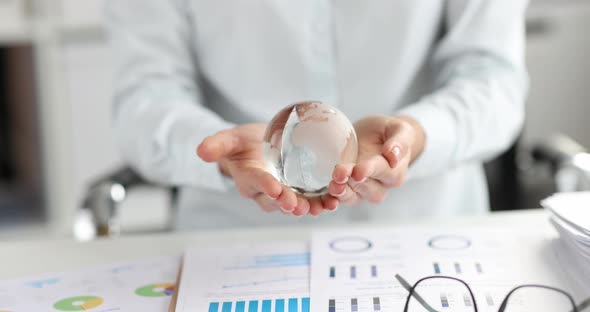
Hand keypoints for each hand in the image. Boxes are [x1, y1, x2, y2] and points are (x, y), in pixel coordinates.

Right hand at [197, 123, 338, 215]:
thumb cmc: (243, 144)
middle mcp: (265, 192)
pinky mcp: (299, 192)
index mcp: (248, 179)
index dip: (264, 186)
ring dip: (308, 207)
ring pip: (295, 204)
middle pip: (277, 201)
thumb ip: (218, 144)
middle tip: (298, 204)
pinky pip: (310, 200)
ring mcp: (283, 195)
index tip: (274, 187)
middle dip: (288, 203)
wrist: (258, 149)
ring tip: (321, 207)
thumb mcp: (231, 138)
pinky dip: (322, 202)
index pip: (255, 184)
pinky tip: (335, 201)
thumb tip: (200, 151)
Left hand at [328, 116, 424, 203]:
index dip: (369, 171)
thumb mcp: (398, 129)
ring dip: (341, 192)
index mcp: (394, 172)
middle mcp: (379, 186)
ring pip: (352, 197)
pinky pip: (338, 199)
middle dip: (352, 182)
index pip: (383, 172)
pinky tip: (321, 201)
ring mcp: (361, 191)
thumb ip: (400, 141)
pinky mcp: (346, 190)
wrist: (375, 139)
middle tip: (339, 174)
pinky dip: (329, 201)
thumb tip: (393, 155)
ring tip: (332, 186)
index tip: (358, 171)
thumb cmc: (388, 134)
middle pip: (366, 188)